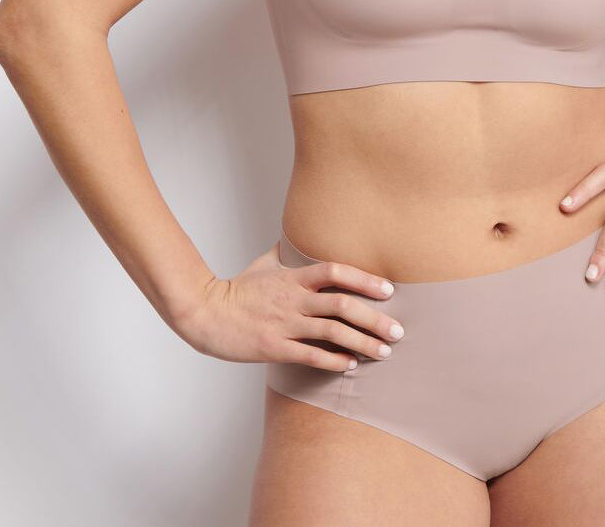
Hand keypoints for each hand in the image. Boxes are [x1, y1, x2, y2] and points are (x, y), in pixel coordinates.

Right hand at [174, 242, 406, 370]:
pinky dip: (334, 361)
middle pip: (342, 306)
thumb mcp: (265, 263)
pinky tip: (351, 365)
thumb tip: (300, 238)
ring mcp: (285, 324)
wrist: (205, 314)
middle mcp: (294, 300)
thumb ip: (288, 254)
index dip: (364, 280)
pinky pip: (311, 355)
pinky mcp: (275, 347)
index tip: (388, 291)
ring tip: (384, 352)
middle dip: (375, 319)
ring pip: (333, 333)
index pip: (336, 272)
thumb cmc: (237, 289)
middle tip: (399, 330)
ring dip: (363, 343)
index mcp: (294, 277)